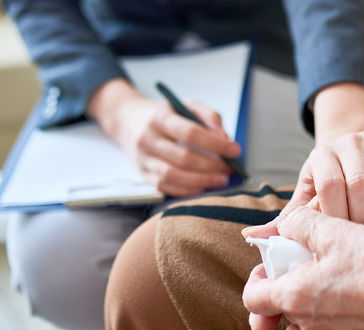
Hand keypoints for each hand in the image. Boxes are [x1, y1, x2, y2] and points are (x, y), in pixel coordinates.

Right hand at [89, 78, 239, 196]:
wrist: (128, 121)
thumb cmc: (164, 114)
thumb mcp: (186, 105)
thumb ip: (209, 116)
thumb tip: (224, 137)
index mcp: (160, 118)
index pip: (190, 133)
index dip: (215, 144)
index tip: (235, 150)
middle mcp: (148, 139)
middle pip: (183, 158)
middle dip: (212, 166)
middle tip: (230, 168)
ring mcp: (143, 159)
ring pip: (174, 176)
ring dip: (202, 181)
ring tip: (221, 179)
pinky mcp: (143, 175)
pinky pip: (166, 188)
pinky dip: (188, 190)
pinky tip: (203, 186)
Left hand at [242, 207, 363, 329]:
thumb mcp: (335, 231)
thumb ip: (301, 224)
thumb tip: (286, 224)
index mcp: (296, 297)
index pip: (253, 299)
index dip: (258, 278)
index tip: (276, 263)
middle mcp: (310, 325)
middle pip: (282, 310)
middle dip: (289, 287)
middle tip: (310, 265)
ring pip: (306, 323)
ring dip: (312, 302)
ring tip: (333, 277)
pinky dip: (334, 313)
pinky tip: (353, 292)